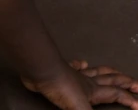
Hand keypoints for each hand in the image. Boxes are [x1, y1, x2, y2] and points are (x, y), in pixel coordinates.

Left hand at [21, 60, 137, 109]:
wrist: (41, 69)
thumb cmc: (60, 88)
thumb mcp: (80, 109)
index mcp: (94, 91)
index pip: (116, 94)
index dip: (128, 99)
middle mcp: (87, 82)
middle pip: (111, 80)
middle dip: (124, 82)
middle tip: (135, 83)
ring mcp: (75, 74)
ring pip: (96, 72)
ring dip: (107, 72)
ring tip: (115, 71)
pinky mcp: (62, 71)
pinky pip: (74, 66)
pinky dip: (80, 65)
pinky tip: (82, 63)